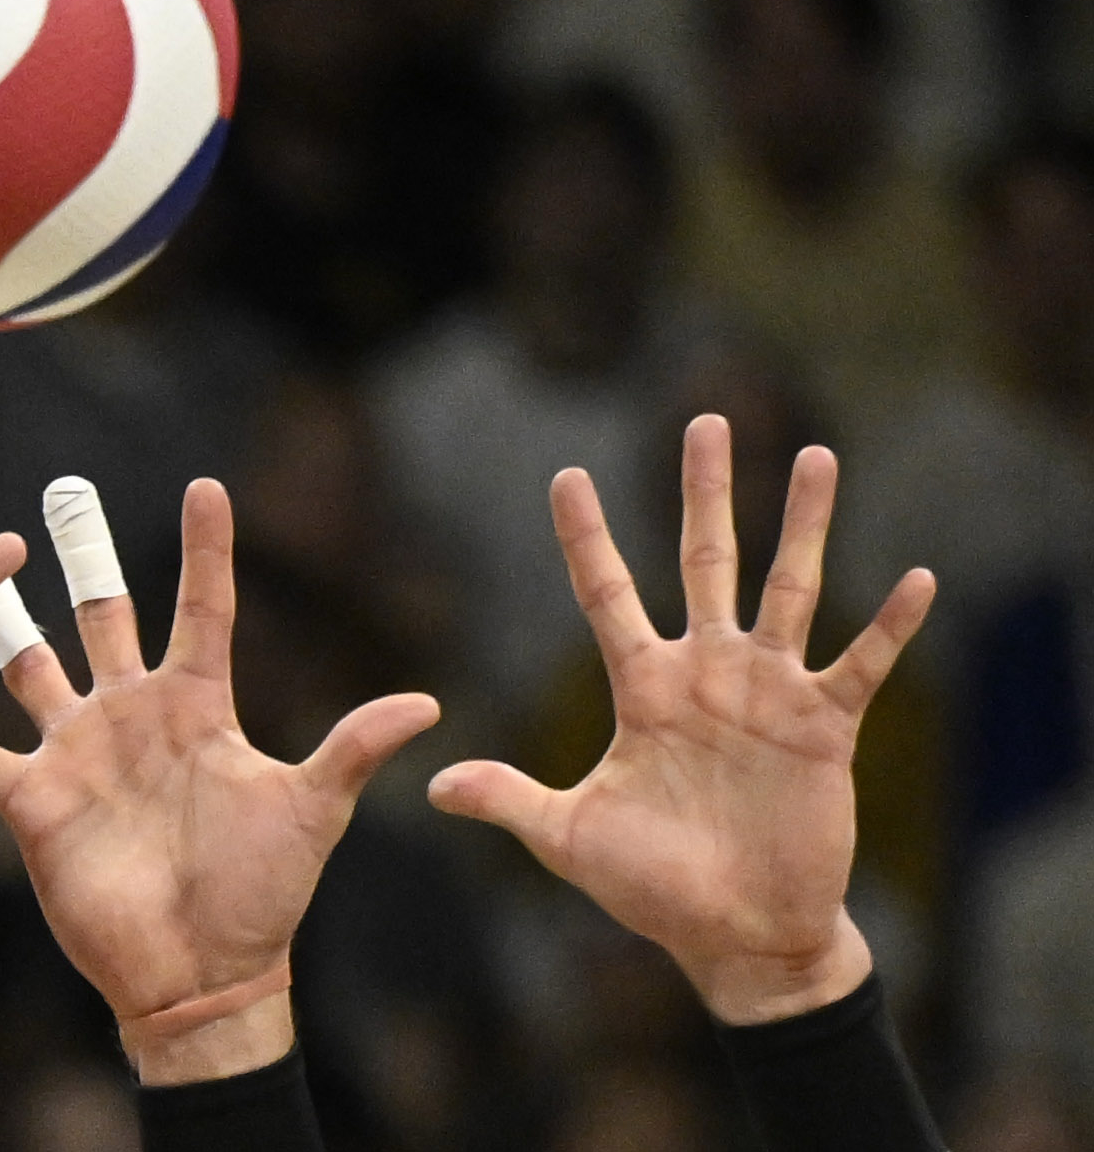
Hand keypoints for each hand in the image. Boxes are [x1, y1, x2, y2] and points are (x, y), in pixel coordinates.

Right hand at [0, 480, 438, 1082]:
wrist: (200, 979)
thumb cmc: (261, 897)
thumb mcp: (311, 812)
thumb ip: (350, 750)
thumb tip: (426, 705)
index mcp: (196, 707)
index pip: (201, 610)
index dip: (204, 549)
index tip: (206, 484)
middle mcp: (130, 716)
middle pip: (102, 615)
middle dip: (84, 555)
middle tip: (61, 491)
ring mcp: (75, 754)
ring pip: (28, 665)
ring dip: (0, 616)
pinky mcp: (30, 801)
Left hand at [427, 415, 936, 1023]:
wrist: (738, 936)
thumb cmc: (654, 889)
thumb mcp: (570, 839)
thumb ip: (509, 801)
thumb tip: (436, 785)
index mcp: (643, 689)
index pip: (606, 594)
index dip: (586, 537)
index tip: (567, 474)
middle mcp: (707, 674)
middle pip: (704, 560)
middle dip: (705, 492)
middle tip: (705, 419)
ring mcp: (769, 694)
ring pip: (789, 589)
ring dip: (804, 525)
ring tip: (817, 455)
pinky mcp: (824, 728)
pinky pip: (861, 664)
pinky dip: (889, 624)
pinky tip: (919, 577)